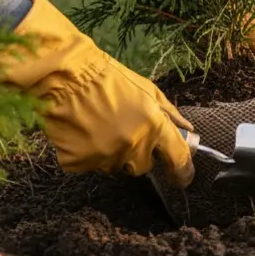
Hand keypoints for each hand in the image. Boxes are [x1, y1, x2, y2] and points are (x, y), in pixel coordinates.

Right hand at [0, 0, 195, 186]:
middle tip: (127, 132)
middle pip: (143, 167)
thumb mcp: (149, 90)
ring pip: (116, 166)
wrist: (66, 77)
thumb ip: (171, 114)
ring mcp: (104, 156)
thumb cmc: (110, 79)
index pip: (177, 160)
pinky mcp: (79, 163)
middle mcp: (132, 146)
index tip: (183, 178)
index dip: (183, 172)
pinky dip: (89, 154)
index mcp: (154, 126)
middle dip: (140, 154)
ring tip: (102, 127)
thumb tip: (188, 130)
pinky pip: (90, 166)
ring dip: (114, 153)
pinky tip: (84, 132)